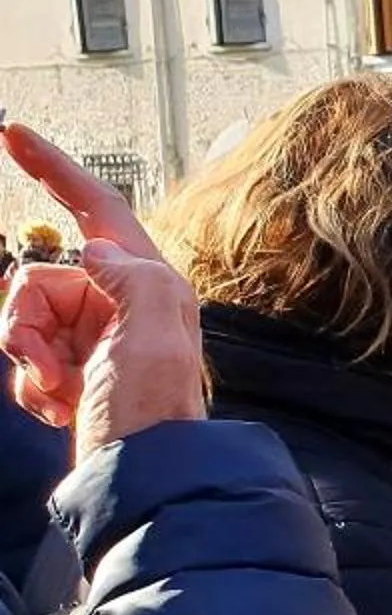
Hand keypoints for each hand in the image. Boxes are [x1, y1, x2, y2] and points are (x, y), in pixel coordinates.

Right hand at [2, 122, 204, 455]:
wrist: (140, 482)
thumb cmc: (153, 413)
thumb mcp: (155, 336)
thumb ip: (131, 277)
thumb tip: (94, 249)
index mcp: (151, 283)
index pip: (98, 208)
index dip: (55, 168)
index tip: (10, 132)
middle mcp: (125, 303)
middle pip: (39, 277)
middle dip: (25, 319)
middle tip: (49, 366)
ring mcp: (97, 339)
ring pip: (23, 317)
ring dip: (26, 356)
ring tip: (58, 390)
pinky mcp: (76, 371)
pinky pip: (26, 358)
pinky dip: (32, 385)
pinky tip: (62, 411)